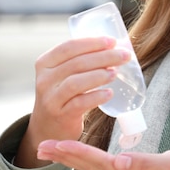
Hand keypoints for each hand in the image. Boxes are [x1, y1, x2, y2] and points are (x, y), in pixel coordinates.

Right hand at [14, 37, 131, 167]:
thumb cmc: (63, 95)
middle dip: (103, 57)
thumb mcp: (62, 75)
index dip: (92, 43)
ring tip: (115, 73)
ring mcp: (51, 98)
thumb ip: (81, 61)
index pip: (69, 47)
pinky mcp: (60, 115)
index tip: (112, 41)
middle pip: (76, 63)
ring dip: (99, 75)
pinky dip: (96, 97)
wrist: (48, 127)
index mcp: (45, 63)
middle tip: (123, 56)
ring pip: (75, 82)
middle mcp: (45, 79)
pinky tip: (109, 94)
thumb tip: (114, 48)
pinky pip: (79, 103)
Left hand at [36, 140, 169, 169]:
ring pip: (89, 169)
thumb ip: (146, 163)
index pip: (100, 164)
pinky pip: (97, 169)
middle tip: (41, 146)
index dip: (79, 152)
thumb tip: (119, 160)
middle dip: (65, 156)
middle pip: (88, 168)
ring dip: (68, 158)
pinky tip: (70, 154)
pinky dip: (80, 160)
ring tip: (47, 149)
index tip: (60, 143)